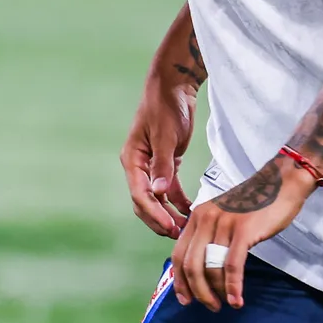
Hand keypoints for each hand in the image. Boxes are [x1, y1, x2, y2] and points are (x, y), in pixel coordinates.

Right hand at [121, 70, 195, 237]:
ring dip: (169, 215)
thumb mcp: (165, 135)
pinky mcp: (166, 164)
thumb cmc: (165, 106)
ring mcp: (152, 167)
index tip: (169, 227)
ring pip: (157, 200)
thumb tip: (158, 193)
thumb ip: (162, 164)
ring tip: (185, 229)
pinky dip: (178, 202)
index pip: (140, 195)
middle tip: (178, 235)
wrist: (174, 86)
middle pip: (145, 202)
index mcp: (132, 160)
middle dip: (160, 220)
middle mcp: (138, 167)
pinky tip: (189, 212)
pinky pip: (169, 190)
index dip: (154, 214)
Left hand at [172, 155, 317, 310]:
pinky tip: (237, 300)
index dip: (180, 281)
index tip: (186, 299)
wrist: (282, 183)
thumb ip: (210, 238)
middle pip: (191, 265)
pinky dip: (233, 287)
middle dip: (197, 291)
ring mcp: (224, 224)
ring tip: (226, 303)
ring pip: (211, 268)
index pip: (178, 254)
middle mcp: (205, 219)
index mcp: (197, 217)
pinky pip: (232, 266)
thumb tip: (201, 272)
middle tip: (210, 306)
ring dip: (216, 292)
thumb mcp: (223, 217)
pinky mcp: (243, 230)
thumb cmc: (255, 204)